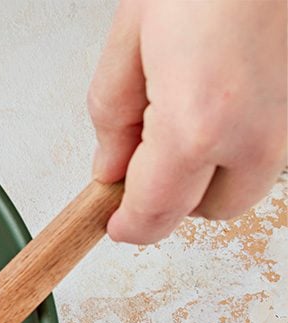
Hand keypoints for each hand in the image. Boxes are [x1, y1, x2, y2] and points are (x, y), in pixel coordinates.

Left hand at [88, 0, 286, 243]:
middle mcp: (253, 135)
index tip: (113, 223)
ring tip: (183, 108)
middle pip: (209, 209)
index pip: (155, 213)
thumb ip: (114, 118)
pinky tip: (217, 94)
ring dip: (210, 169)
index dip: (129, 225)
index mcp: (197, 126)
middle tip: (143, 155)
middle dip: (172, 197)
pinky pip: (267, 146)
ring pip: (244, 181)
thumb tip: (111, 168)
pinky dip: (239, 140)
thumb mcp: (130, 41)